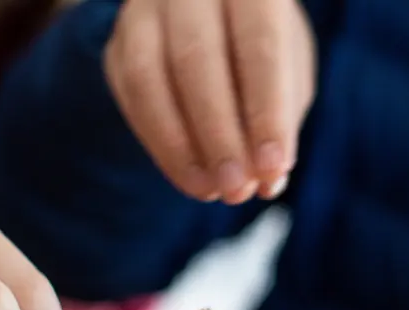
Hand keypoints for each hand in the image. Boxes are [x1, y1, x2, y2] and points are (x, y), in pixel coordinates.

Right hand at [104, 0, 315, 203]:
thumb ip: (281, 120)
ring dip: (181, 147)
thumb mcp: (288, 76)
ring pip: (149, 77)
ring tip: (212, 192)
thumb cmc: (264, 51)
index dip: (267, 112)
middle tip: (237, 191)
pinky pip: (130, 96)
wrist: (216, 20)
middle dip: (219, 135)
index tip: (273, 169)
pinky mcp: (119, 44)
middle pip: (196, 58)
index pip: (260, 44)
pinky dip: (161, 145)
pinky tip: (191, 178)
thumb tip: (269, 182)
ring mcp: (146, 9)